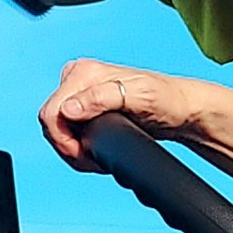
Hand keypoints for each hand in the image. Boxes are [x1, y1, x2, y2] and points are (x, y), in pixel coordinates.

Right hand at [37, 60, 213, 170]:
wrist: (181, 110)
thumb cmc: (168, 99)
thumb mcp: (139, 96)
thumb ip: (101, 99)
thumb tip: (69, 109)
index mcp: (84, 72)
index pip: (51, 112)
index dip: (63, 140)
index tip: (85, 155)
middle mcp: (78, 79)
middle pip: (51, 123)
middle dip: (69, 146)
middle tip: (93, 160)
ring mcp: (81, 95)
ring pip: (58, 130)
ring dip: (74, 149)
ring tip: (98, 157)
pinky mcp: (86, 109)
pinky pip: (69, 133)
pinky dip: (79, 147)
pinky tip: (97, 151)